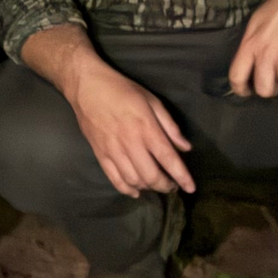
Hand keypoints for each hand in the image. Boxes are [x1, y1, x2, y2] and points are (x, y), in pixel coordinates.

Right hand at [64, 61, 194, 197]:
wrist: (87, 86)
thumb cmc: (122, 90)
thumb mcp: (151, 100)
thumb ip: (169, 126)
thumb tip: (185, 147)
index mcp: (146, 128)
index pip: (168, 158)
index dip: (182, 176)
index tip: (191, 188)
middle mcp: (130, 143)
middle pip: (151, 176)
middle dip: (165, 186)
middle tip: (173, 186)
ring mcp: (113, 151)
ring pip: (133, 181)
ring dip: (148, 187)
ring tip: (156, 184)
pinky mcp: (100, 155)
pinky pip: (114, 179)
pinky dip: (127, 190)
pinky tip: (136, 191)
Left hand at [226, 0, 277, 96]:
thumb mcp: (256, 23)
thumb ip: (253, 45)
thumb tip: (251, 63)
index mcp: (250, 46)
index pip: (237, 76)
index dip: (241, 89)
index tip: (247, 92)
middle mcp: (267, 56)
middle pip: (265, 89)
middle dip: (272, 89)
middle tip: (277, 81)